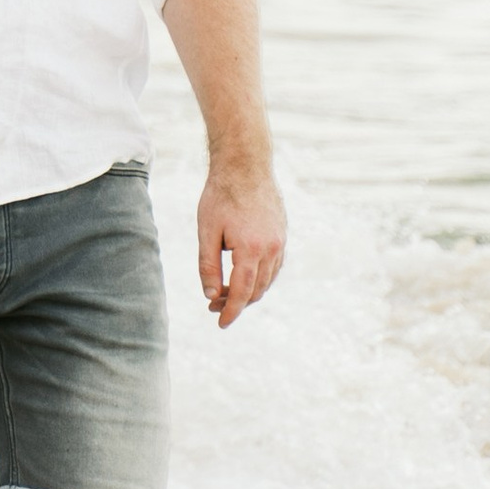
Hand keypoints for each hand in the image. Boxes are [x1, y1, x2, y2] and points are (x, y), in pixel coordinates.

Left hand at [197, 158, 285, 328]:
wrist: (246, 165)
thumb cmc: (221, 195)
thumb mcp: (206, 230)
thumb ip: (207, 265)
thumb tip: (210, 295)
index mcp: (250, 250)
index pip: (241, 292)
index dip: (230, 311)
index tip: (220, 323)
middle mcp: (271, 250)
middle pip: (256, 290)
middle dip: (236, 303)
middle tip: (213, 306)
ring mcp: (280, 243)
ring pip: (267, 281)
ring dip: (248, 291)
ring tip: (224, 292)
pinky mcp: (282, 235)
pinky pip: (273, 267)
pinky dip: (259, 277)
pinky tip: (243, 276)